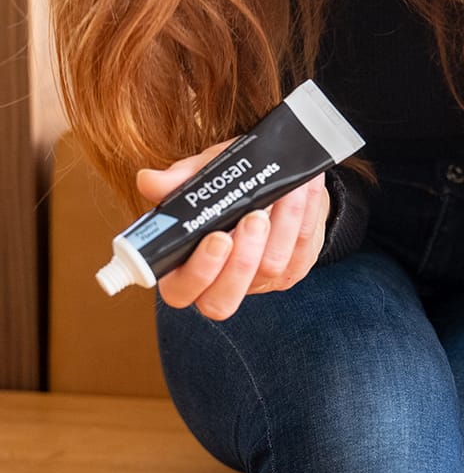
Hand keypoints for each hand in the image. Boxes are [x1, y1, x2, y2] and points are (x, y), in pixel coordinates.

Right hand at [136, 143, 330, 319]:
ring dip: (282, 225)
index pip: (180, 290)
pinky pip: (301, 249)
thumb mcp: (209, 172)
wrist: (281, 177)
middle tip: (254, 218)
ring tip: (287, 189)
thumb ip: (184, 179)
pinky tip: (304, 188)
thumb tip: (149, 181)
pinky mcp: (294, 268)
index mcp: (186, 264)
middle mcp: (220, 281)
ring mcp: (259, 280)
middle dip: (241, 261)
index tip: (218, 237)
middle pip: (221, 301)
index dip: (198, 272)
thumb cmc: (235, 183)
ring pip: (270, 269)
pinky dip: (304, 214)